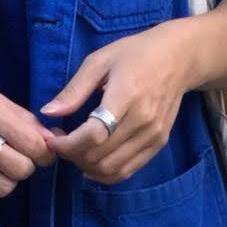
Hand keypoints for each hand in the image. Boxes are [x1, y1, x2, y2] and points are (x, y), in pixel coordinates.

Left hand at [41, 20, 198, 183]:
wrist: (178, 57)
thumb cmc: (135, 53)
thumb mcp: (100, 60)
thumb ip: (74, 89)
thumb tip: (48, 112)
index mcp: (126, 94)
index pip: (94, 134)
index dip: (67, 144)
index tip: (52, 138)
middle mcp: (143, 119)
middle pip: (99, 155)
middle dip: (71, 155)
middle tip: (61, 141)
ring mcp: (153, 134)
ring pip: (111, 169)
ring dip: (86, 166)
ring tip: (76, 150)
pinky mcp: (159, 143)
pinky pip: (128, 170)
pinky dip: (105, 173)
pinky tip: (92, 163)